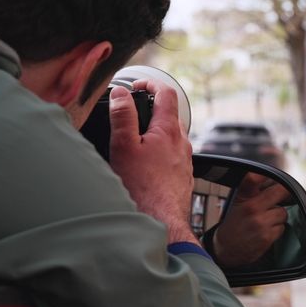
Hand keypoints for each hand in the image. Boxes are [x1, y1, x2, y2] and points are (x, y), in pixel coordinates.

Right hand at [108, 79, 196, 243]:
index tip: (137, 85)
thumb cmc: (143, 189)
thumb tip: (121, 93)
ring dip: (156, 132)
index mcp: (169, 130)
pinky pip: (173, 157)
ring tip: (137, 140)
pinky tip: (146, 166)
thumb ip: (123, 117)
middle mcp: (182, 143)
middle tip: (133, 112)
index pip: (166, 93)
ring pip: (172, 138)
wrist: (161, 223)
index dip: (151, 83)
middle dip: (152, 110)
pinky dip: (160, 153)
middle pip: (170, 115)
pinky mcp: (183, 178)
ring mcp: (184, 161)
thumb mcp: (124, 147)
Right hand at [213, 173, 289, 267]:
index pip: (261, 182)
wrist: (226, 248)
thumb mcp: (238, 201)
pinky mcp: (267, 238)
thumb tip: (265, 175)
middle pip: (281, 194)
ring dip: (278, 216)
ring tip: (266, 219)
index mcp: (246, 200)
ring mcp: (261, 225)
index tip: (275, 181)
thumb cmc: (234, 222)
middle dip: (280, 197)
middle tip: (274, 200)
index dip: (274, 181)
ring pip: (283, 213)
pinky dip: (276, 229)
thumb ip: (252, 187)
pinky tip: (266, 230)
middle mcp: (253, 211)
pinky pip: (282, 228)